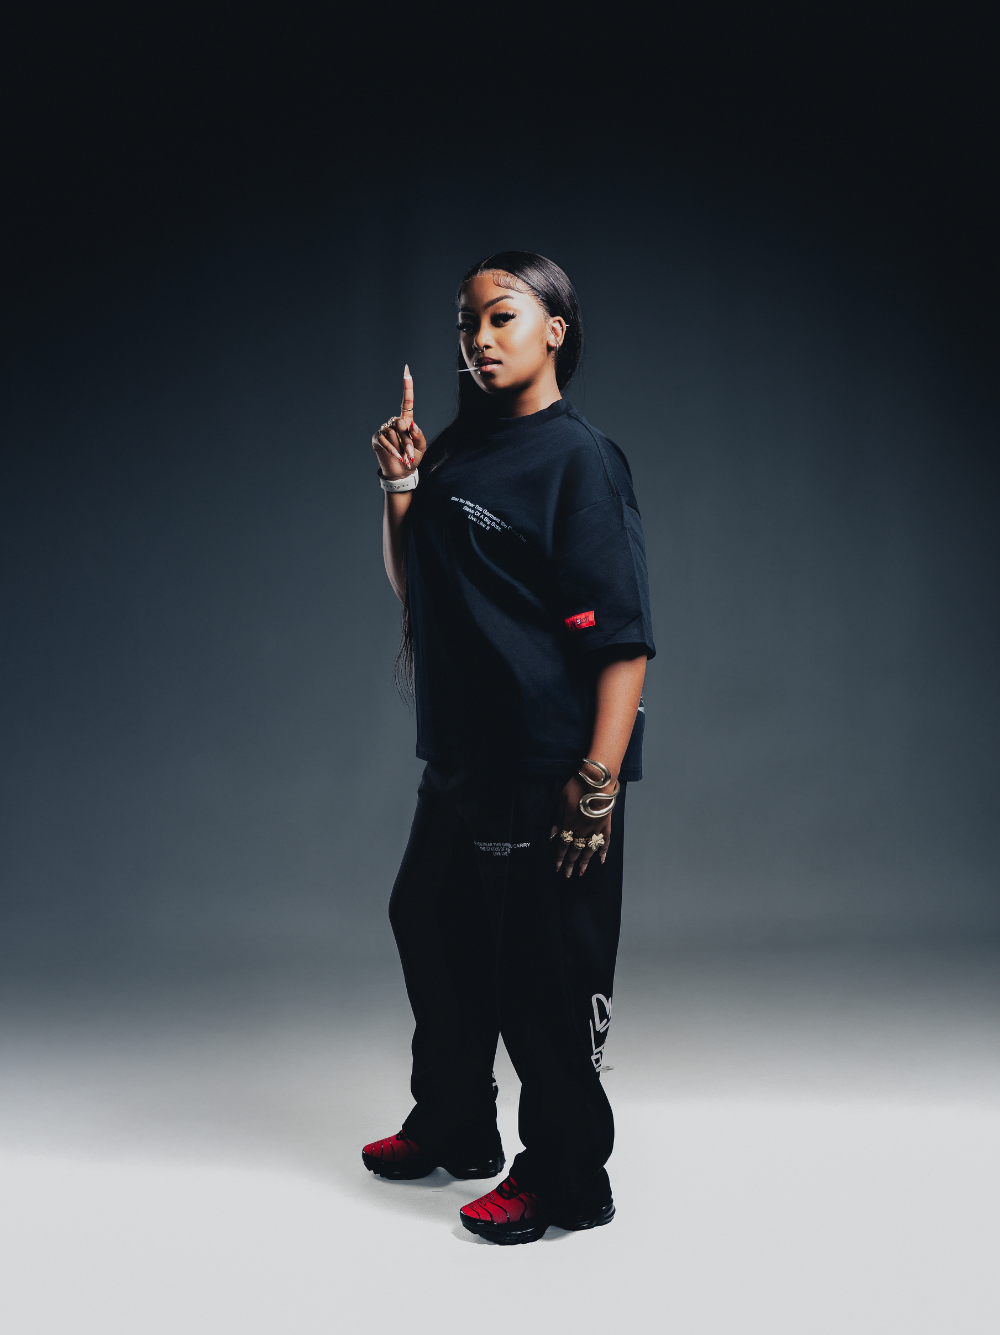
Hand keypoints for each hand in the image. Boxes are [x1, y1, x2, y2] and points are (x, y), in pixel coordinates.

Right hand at [371, 365, 427, 480]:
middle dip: (408, 440)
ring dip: (402, 447)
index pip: (407, 402)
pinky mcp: (378, 438)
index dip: (407, 387)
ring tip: (404, 457)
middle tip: (410, 453)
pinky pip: (385, 440)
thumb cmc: (413, 458)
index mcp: (407, 421)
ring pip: (395, 434)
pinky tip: (396, 457)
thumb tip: (411, 424)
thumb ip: (418, 435)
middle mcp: (395, 422)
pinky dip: (392, 449)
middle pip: (402, 423)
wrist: (402, 472)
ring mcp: (385, 429)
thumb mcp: (421, 447)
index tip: (406, 371)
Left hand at [549, 775, 613, 877]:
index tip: (557, 867)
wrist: (598, 780)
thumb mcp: (562, 800)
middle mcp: (583, 829)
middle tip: (567, 874)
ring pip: (589, 848)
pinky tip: (601, 860)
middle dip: (570, 863)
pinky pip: (605, 840)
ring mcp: (596, 827)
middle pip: (575, 849)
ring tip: (581, 872)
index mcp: (570, 823)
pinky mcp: (606, 823)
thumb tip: (552, 835)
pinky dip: (603, 851)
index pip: (563, 844)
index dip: (560, 856)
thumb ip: (557, 819)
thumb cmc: (577, 786)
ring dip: (584, 861)